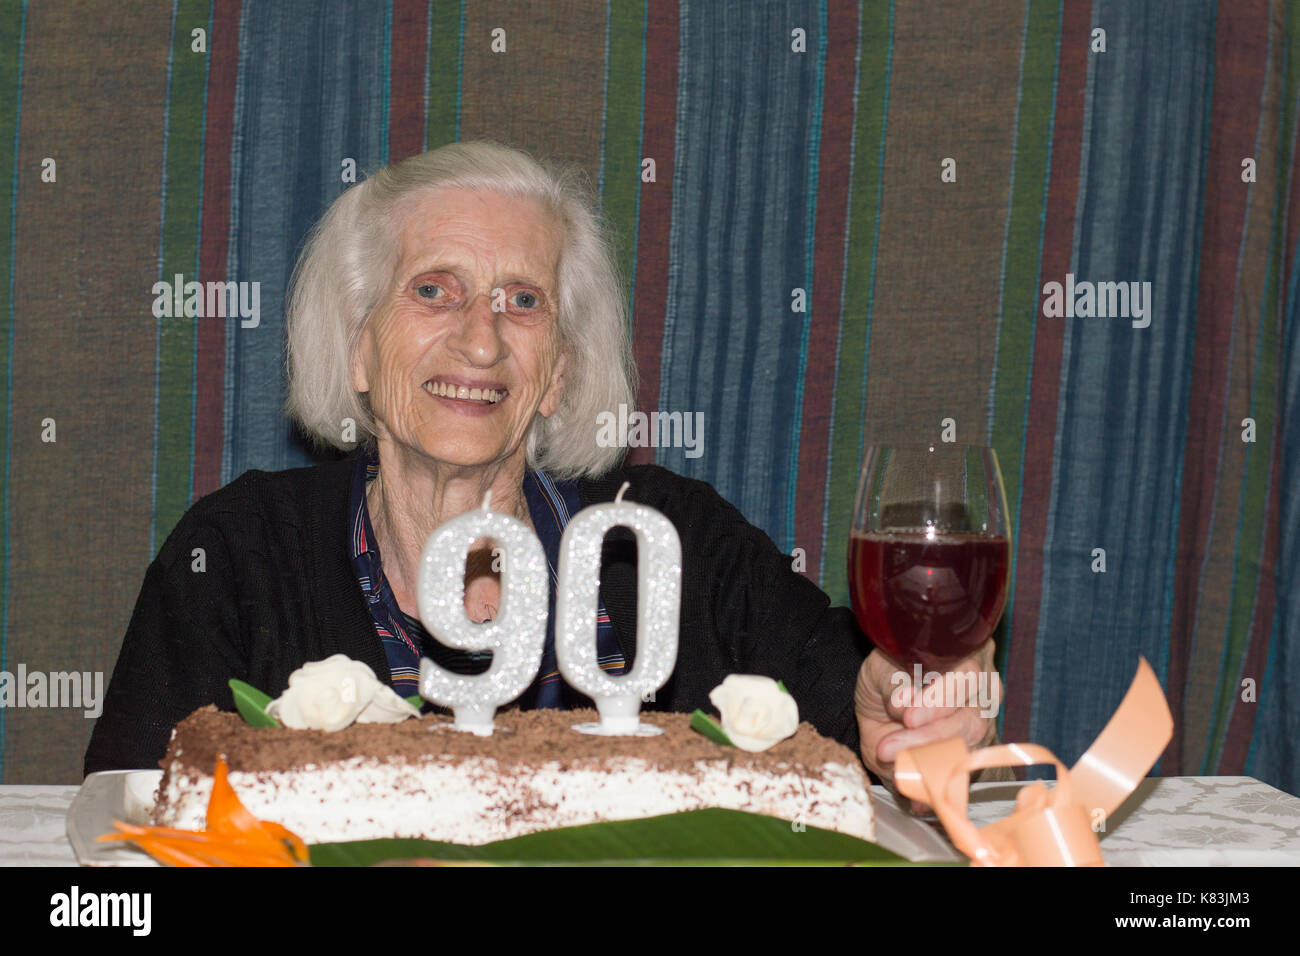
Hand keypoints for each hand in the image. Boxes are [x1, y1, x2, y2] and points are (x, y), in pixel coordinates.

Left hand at [854, 642, 1000, 809]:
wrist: (885, 704)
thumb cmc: (888, 677)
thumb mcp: (881, 669)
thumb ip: (893, 681)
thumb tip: (903, 702)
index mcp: (966, 659)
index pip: (966, 676)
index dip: (939, 700)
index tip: (907, 717)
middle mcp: (985, 693)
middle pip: (970, 720)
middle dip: (927, 738)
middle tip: (887, 748)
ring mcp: (984, 727)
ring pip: (967, 752)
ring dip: (927, 763)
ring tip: (891, 765)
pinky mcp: (974, 757)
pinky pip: (960, 775)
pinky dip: (934, 784)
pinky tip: (913, 793)